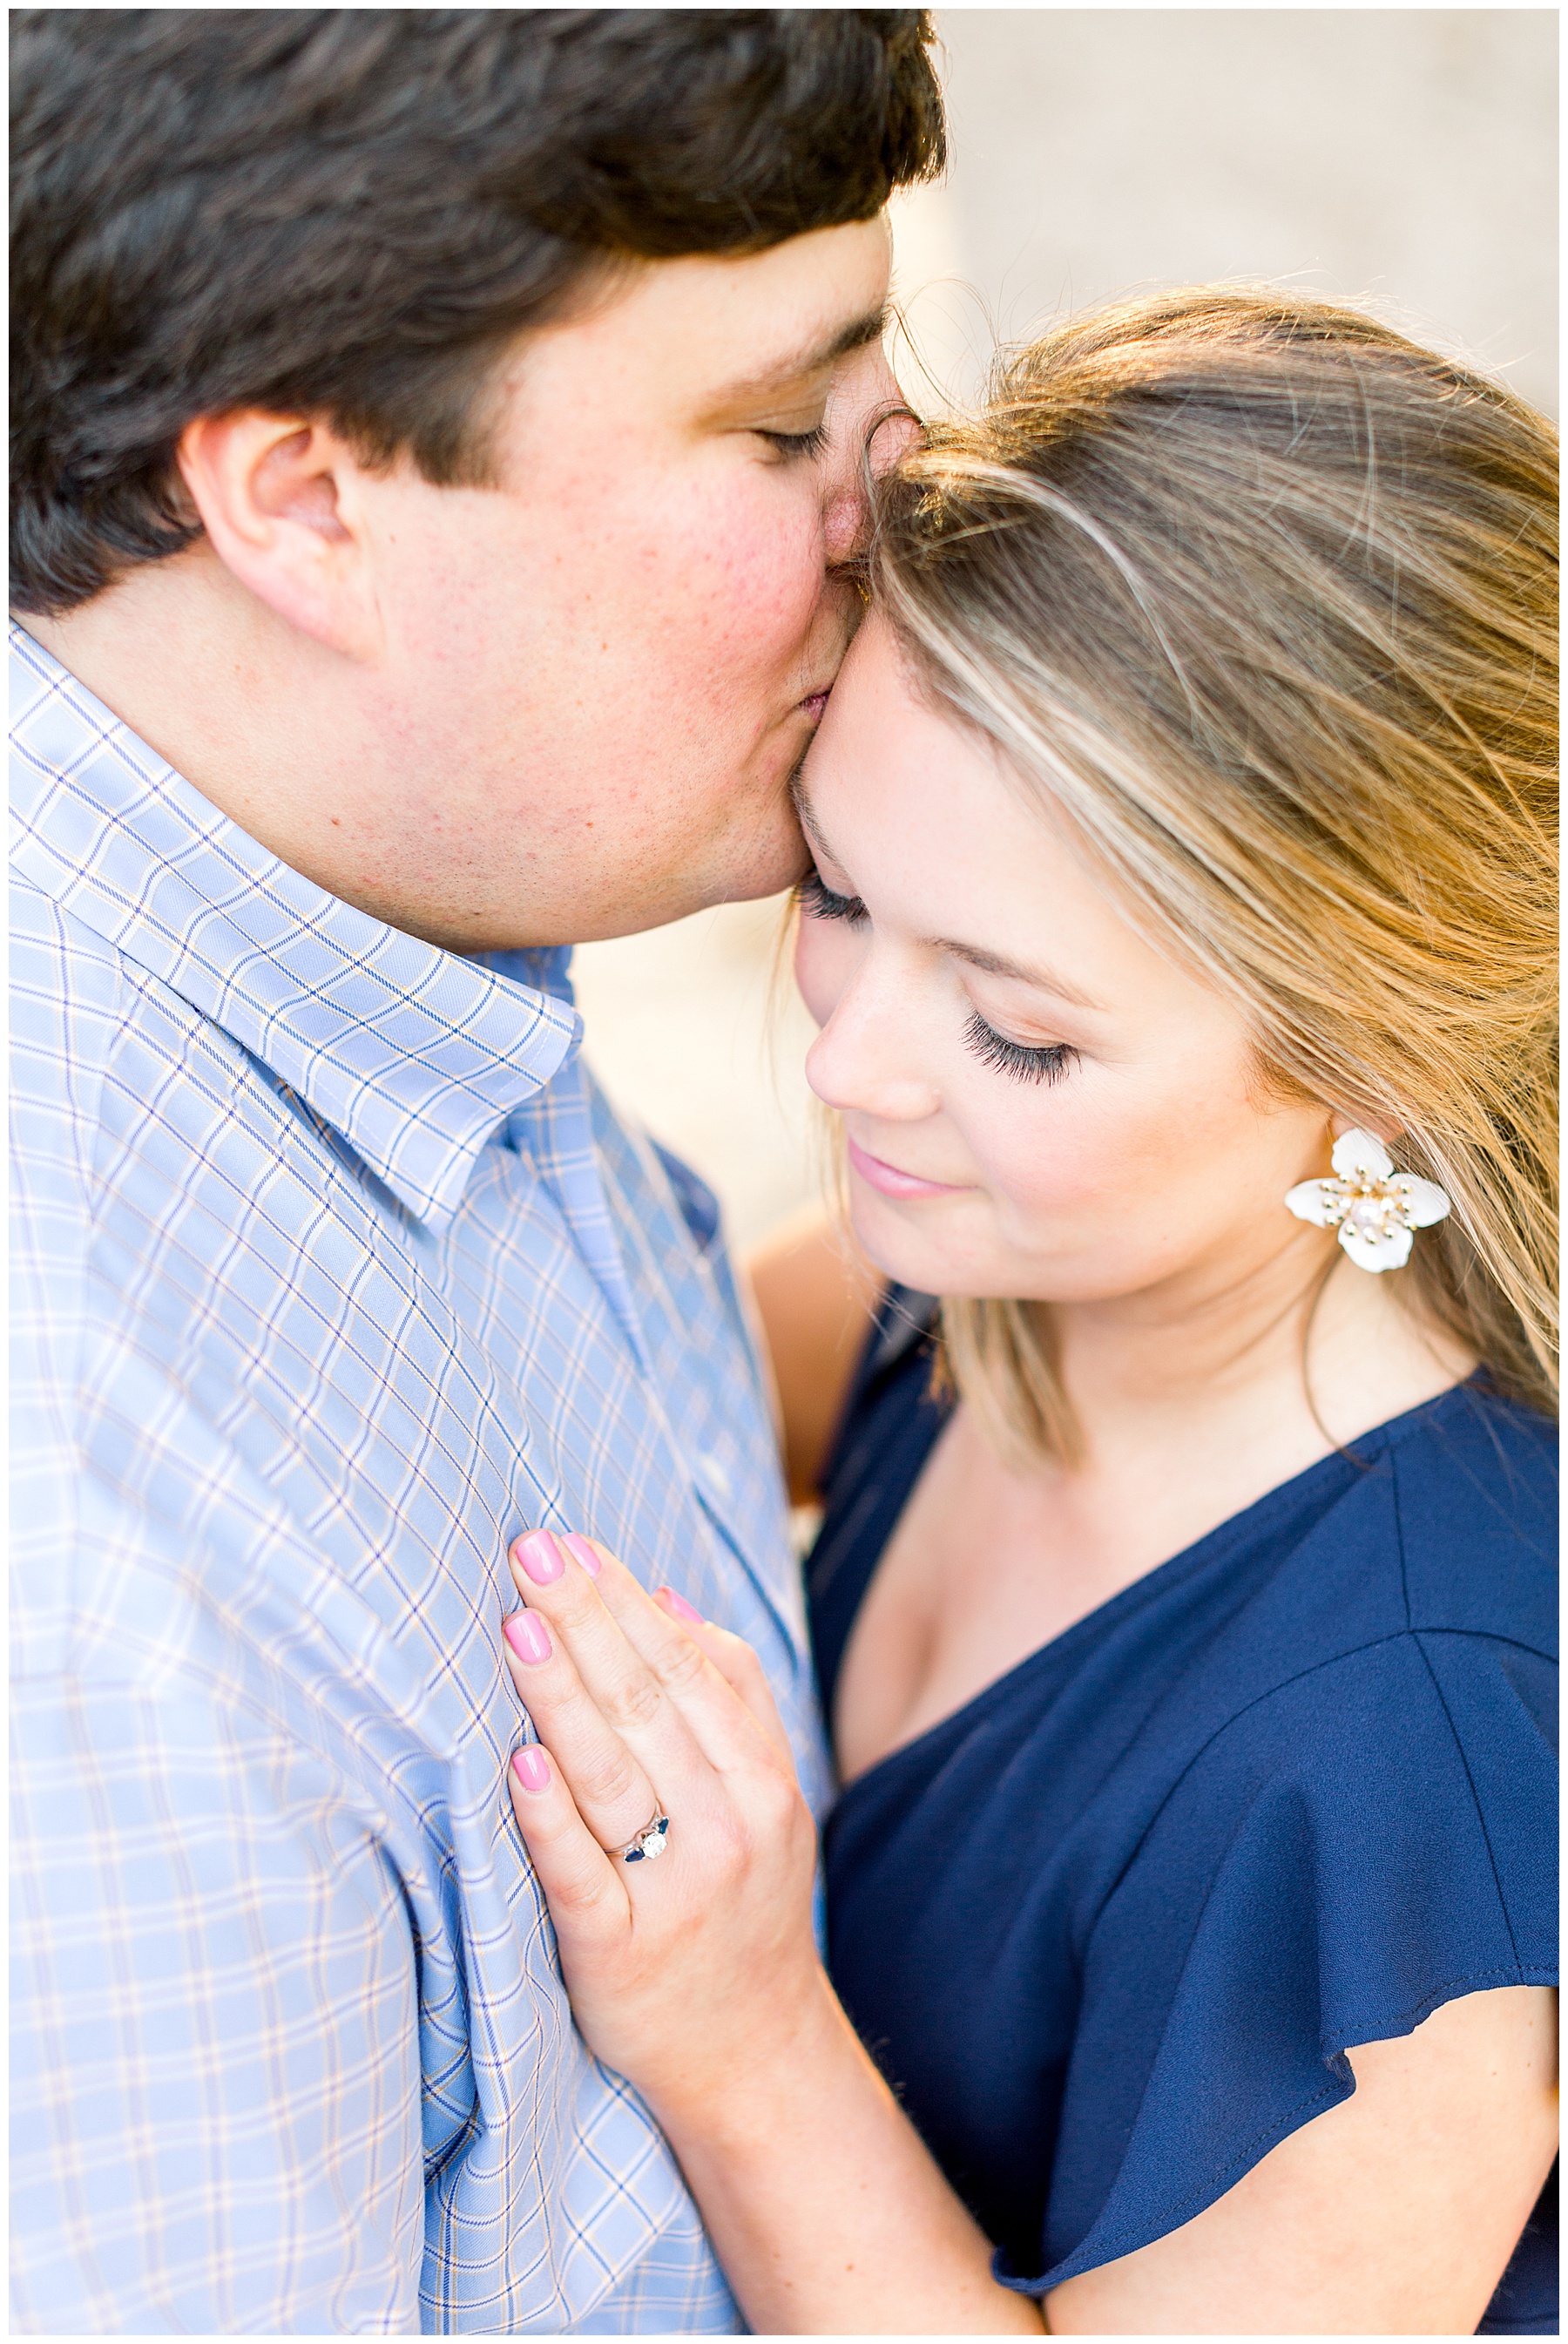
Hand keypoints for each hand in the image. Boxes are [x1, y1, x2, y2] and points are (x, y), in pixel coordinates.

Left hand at [499, 1530, 826, 2122]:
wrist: (755, 2055)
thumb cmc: (743, 1905)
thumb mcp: (767, 1798)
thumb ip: (731, 1696)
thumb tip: (667, 1596)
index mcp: (761, 1780)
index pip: (688, 1668)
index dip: (626, 1602)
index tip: (573, 1543)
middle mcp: (727, 1827)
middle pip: (648, 1705)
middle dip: (585, 1620)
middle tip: (531, 1551)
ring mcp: (674, 1892)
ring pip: (611, 1774)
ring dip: (561, 1692)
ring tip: (518, 1623)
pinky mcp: (617, 1954)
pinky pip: (578, 1874)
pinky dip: (548, 1815)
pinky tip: (518, 1761)